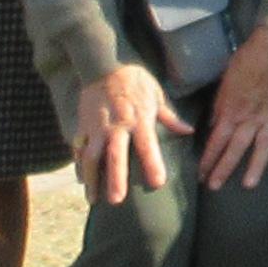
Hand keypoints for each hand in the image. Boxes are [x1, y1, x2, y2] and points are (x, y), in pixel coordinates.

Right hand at [73, 65, 180, 205]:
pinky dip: (78, 165)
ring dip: (92, 179)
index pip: (147, 146)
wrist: (104, 66)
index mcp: (139, 119)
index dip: (153, 164)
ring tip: (93, 200)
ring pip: (92, 157)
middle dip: (115, 179)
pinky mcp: (83, 126)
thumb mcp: (156, 96)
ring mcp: (97, 128)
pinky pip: (79, 148)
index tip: (158, 183)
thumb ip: (170, 117)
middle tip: (116, 200)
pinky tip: (81, 180)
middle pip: (115, 156)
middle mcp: (117, 126)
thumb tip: (189, 131)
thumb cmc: (135, 80)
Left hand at [198, 29, 267, 188]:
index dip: (208, 158)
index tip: (201, 173)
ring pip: (262, 146)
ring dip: (255, 166)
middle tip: (214, 186)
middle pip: (235, 148)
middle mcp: (250, 118)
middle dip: (223, 168)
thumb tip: (213, 127)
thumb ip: (220, 107)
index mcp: (232, 110)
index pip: (216, 140)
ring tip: (249, 184)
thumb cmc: (245, 61)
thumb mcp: (225, 83)